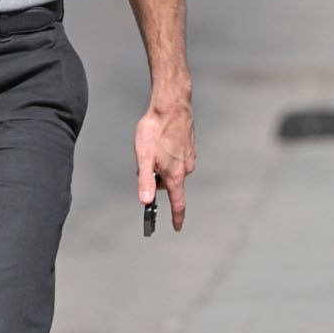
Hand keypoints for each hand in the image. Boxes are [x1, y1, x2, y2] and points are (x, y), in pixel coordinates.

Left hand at [135, 98, 195, 232]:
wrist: (171, 105)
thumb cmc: (156, 129)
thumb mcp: (143, 157)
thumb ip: (145, 181)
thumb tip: (145, 201)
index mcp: (175, 174)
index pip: (178, 203)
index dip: (177, 217)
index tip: (177, 227)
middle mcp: (186, 168)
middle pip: (170, 185)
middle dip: (157, 180)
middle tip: (145, 163)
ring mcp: (190, 157)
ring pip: (172, 171)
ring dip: (161, 166)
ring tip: (152, 147)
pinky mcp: (190, 147)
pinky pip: (177, 159)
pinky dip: (167, 156)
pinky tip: (161, 142)